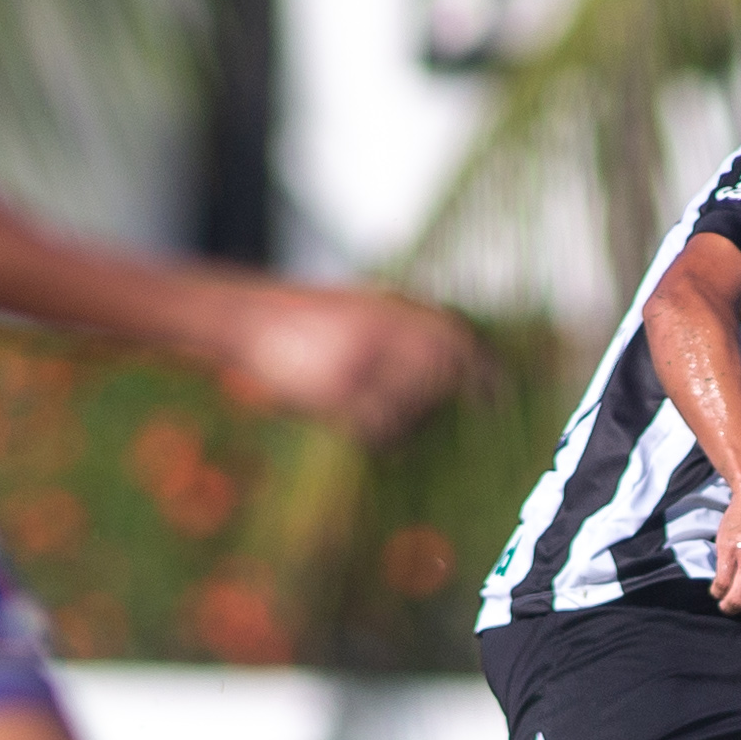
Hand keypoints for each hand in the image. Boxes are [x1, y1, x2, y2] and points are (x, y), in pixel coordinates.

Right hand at [227, 285, 483, 441]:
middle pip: (438, 376)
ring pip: (411, 405)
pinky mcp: (335, 391)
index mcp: (389, 306)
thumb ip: (401, 325)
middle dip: (439, 399)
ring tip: (377, 407)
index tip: (496, 393)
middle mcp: (380, 330)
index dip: (480, 367)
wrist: (244, 316)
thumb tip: (454, 359)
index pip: (453, 337)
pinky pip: (379, 425)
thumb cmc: (302, 316)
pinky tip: (367, 427)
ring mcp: (359, 360)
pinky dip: (382, 434)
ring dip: (407, 417)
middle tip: (428, 410)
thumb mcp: (357, 305)